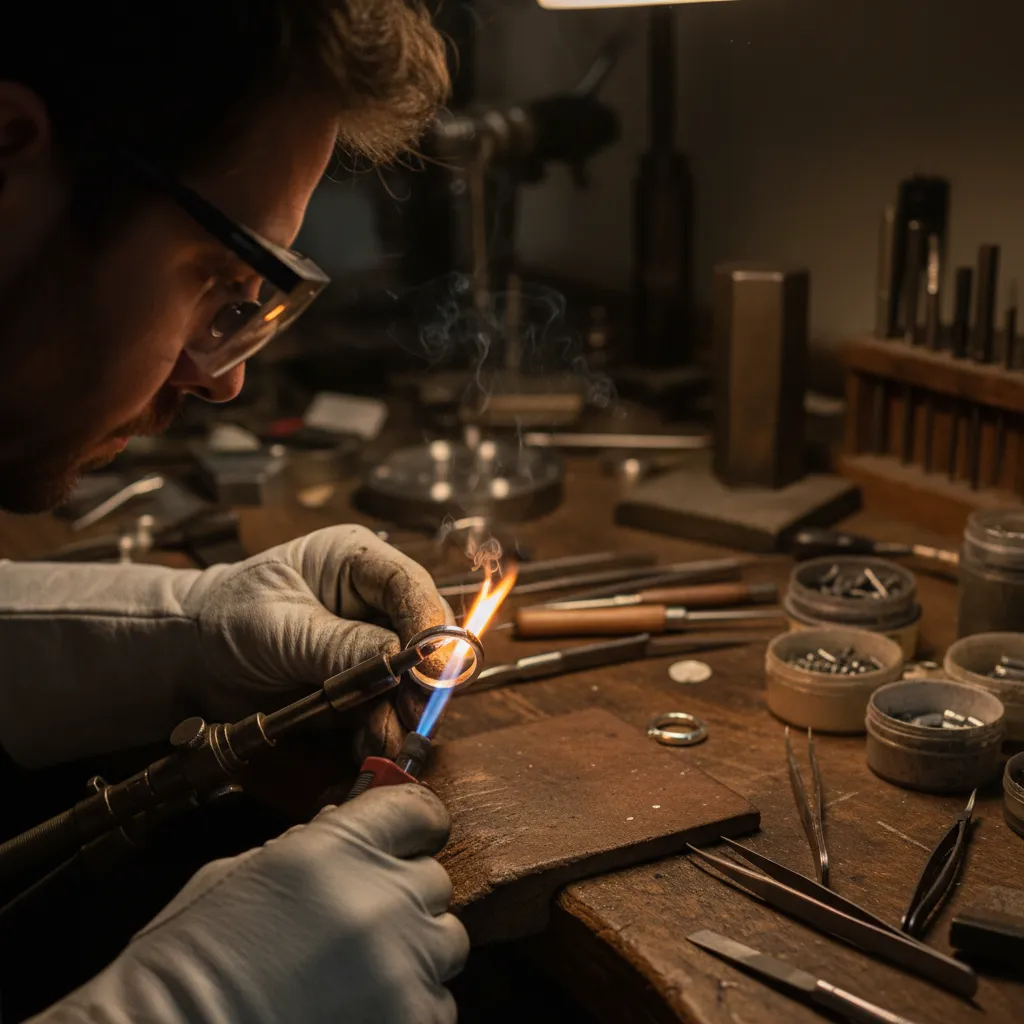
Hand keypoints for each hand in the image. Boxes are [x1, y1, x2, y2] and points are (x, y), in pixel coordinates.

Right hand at [32, 785, 468, 1023]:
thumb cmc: (186, 961)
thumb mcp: (238, 875)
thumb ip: (309, 845)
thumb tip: (345, 823)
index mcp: (335, 848)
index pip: (419, 810)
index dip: (414, 826)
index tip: (405, 841)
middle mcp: (379, 900)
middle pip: (435, 880)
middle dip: (405, 897)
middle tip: (365, 923)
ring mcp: (400, 968)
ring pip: (447, 943)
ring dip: (416, 953)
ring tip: (364, 974)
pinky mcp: (409, 1023)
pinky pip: (439, 1004)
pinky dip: (411, 1007)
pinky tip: (364, 1012)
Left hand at [180, 524, 451, 756]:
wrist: (189, 660)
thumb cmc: (227, 619)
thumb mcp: (281, 628)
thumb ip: (341, 645)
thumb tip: (401, 660)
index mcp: (356, 563)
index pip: (409, 586)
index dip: (429, 624)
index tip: (435, 667)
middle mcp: (371, 601)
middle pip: (423, 634)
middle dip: (421, 677)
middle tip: (418, 712)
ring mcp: (368, 646)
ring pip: (409, 679)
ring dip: (401, 712)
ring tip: (386, 739)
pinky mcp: (360, 686)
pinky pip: (385, 708)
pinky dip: (382, 730)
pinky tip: (370, 746)